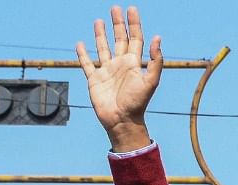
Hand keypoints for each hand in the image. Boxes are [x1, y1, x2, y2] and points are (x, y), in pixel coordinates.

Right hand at [76, 5, 161, 151]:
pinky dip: (83, 54)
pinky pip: (87, 64)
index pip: (135, 39)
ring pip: (103, 48)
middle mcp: (120, 65)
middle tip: (116, 8)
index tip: (132, 9)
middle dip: (118, 24)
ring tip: (99, 21)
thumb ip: (155, 61)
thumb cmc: (137, 103)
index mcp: (134, 64)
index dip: (134, 24)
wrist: (122, 121)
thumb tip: (157, 38)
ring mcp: (107, 71)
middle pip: (119, 39)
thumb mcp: (150, 82)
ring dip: (101, 35)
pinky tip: (80, 44)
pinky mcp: (94, 80)